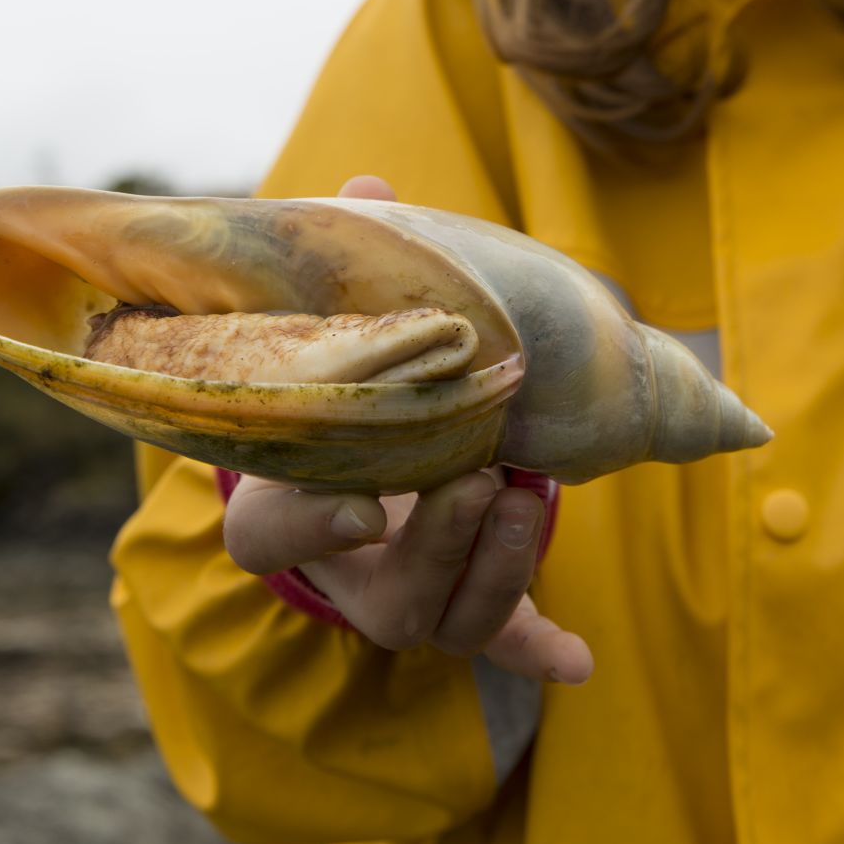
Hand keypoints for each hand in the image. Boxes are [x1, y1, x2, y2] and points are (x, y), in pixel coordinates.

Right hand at [221, 174, 592, 685]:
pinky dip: (536, 649)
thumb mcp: (333, 337)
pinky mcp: (460, 605)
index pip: (265, 538)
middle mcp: (343, 567)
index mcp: (283, 505)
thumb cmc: (342, 385)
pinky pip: (496, 644)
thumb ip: (350, 275)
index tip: (364, 504)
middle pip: (380, 596)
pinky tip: (578, 657)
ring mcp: (402, 594)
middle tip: (480, 476)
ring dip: (492, 572)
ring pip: (441, 622)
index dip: (309, 530)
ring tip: (530, 501)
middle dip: (438, 542)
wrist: (357, 455)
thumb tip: (370, 186)